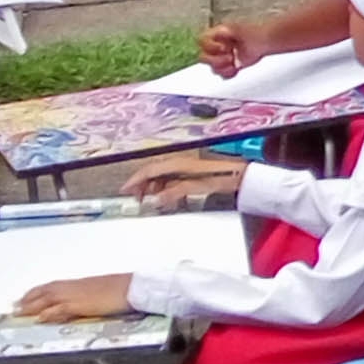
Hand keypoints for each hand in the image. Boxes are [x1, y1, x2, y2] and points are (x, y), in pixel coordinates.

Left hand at [15, 274, 135, 323]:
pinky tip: (39, 318)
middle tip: (15, 306)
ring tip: (19, 312)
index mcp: (79, 284)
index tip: (26, 297)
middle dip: (29, 299)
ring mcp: (76, 295)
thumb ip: (88, 296)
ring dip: (33, 305)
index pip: (53, 286)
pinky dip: (49, 313)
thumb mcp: (102, 291)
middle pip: (46, 291)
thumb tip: (82, 302)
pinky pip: (60, 308)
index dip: (38, 292)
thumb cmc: (122, 289)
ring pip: (48, 298)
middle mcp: (74, 287)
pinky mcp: (81, 304)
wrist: (132, 287)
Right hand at [122, 155, 245, 202]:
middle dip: (141, 184)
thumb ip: (174, 192)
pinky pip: (170, 180)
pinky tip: (167, 199)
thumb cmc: (221, 177)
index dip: (135, 180)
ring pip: (161, 177)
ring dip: (152, 188)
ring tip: (149, 200)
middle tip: (135, 198)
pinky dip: (164, 189)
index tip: (125, 189)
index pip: (149, 170)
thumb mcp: (196, 187)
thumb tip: (157, 198)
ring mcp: (184, 167)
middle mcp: (179, 163)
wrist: (239, 175)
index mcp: (177, 164)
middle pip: (153, 172)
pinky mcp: (190, 173)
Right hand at [198, 20, 266, 73]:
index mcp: (216, 34)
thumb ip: (228, 31)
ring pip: (212, 68)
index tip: (224, 48)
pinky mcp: (227, 66)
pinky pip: (222, 74)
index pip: (202, 41)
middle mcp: (216, 46)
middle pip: (203, 57)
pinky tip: (237, 68)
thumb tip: (220, 32)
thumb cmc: (254, 34)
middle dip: (216, 61)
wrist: (265, 43)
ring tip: (235, 64)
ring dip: (223, 68)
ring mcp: (221, 57)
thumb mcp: (240, 30)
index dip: (210, 47)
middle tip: (230, 58)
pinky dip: (229, 73)